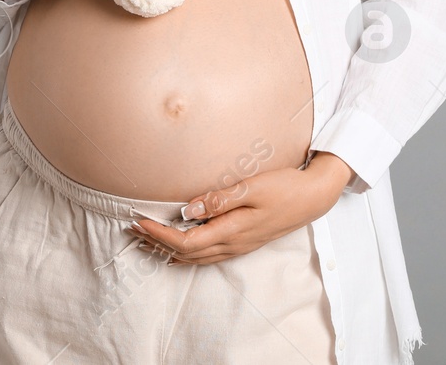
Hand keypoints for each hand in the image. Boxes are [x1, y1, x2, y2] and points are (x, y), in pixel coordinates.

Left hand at [127, 152, 351, 264]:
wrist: (313, 198)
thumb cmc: (284, 187)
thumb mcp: (252, 187)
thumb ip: (219, 199)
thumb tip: (187, 210)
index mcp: (231, 231)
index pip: (185, 242)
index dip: (159, 234)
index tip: (138, 221)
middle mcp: (232, 244)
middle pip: (186, 254)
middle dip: (157, 243)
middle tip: (132, 230)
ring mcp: (239, 247)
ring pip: (196, 258)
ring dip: (169, 250)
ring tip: (147, 240)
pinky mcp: (244, 243)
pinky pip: (208, 256)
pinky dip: (187, 254)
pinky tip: (180, 249)